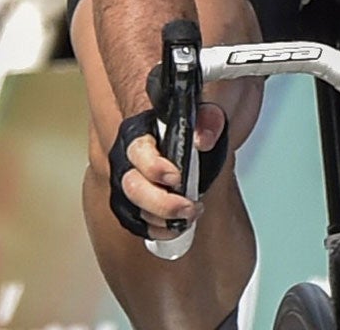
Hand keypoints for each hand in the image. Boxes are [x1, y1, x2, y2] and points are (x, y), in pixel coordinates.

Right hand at [111, 103, 228, 236]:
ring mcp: (135, 182)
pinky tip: (176, 228)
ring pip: (132, 207)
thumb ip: (208, 117)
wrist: (195, 133)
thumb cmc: (195, 120)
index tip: (177, 177)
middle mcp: (132, 159)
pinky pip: (138, 222)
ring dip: (161, 220)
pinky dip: (157, 231)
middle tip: (187, 206)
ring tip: (188, 218)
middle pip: (131, 186)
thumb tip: (203, 137)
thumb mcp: (207, 107)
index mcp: (143, 132)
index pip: (137, 151)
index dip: (154, 167)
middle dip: (160, 203)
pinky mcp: (141, 201)